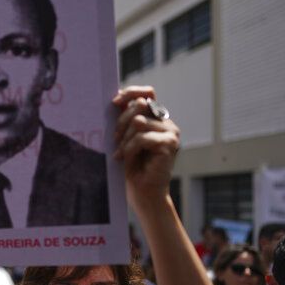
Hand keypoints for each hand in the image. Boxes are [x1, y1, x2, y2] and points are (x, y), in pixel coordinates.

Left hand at [112, 86, 179, 204]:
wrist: (141, 192)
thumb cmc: (129, 166)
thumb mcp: (122, 137)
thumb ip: (123, 118)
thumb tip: (115, 98)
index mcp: (154, 118)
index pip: (147, 93)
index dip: (130, 93)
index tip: (114, 102)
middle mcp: (165, 122)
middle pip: (140, 105)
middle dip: (121, 122)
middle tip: (114, 140)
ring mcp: (170, 132)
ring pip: (138, 121)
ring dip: (124, 139)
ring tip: (121, 153)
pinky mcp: (170, 144)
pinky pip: (142, 137)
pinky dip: (129, 148)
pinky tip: (125, 158)